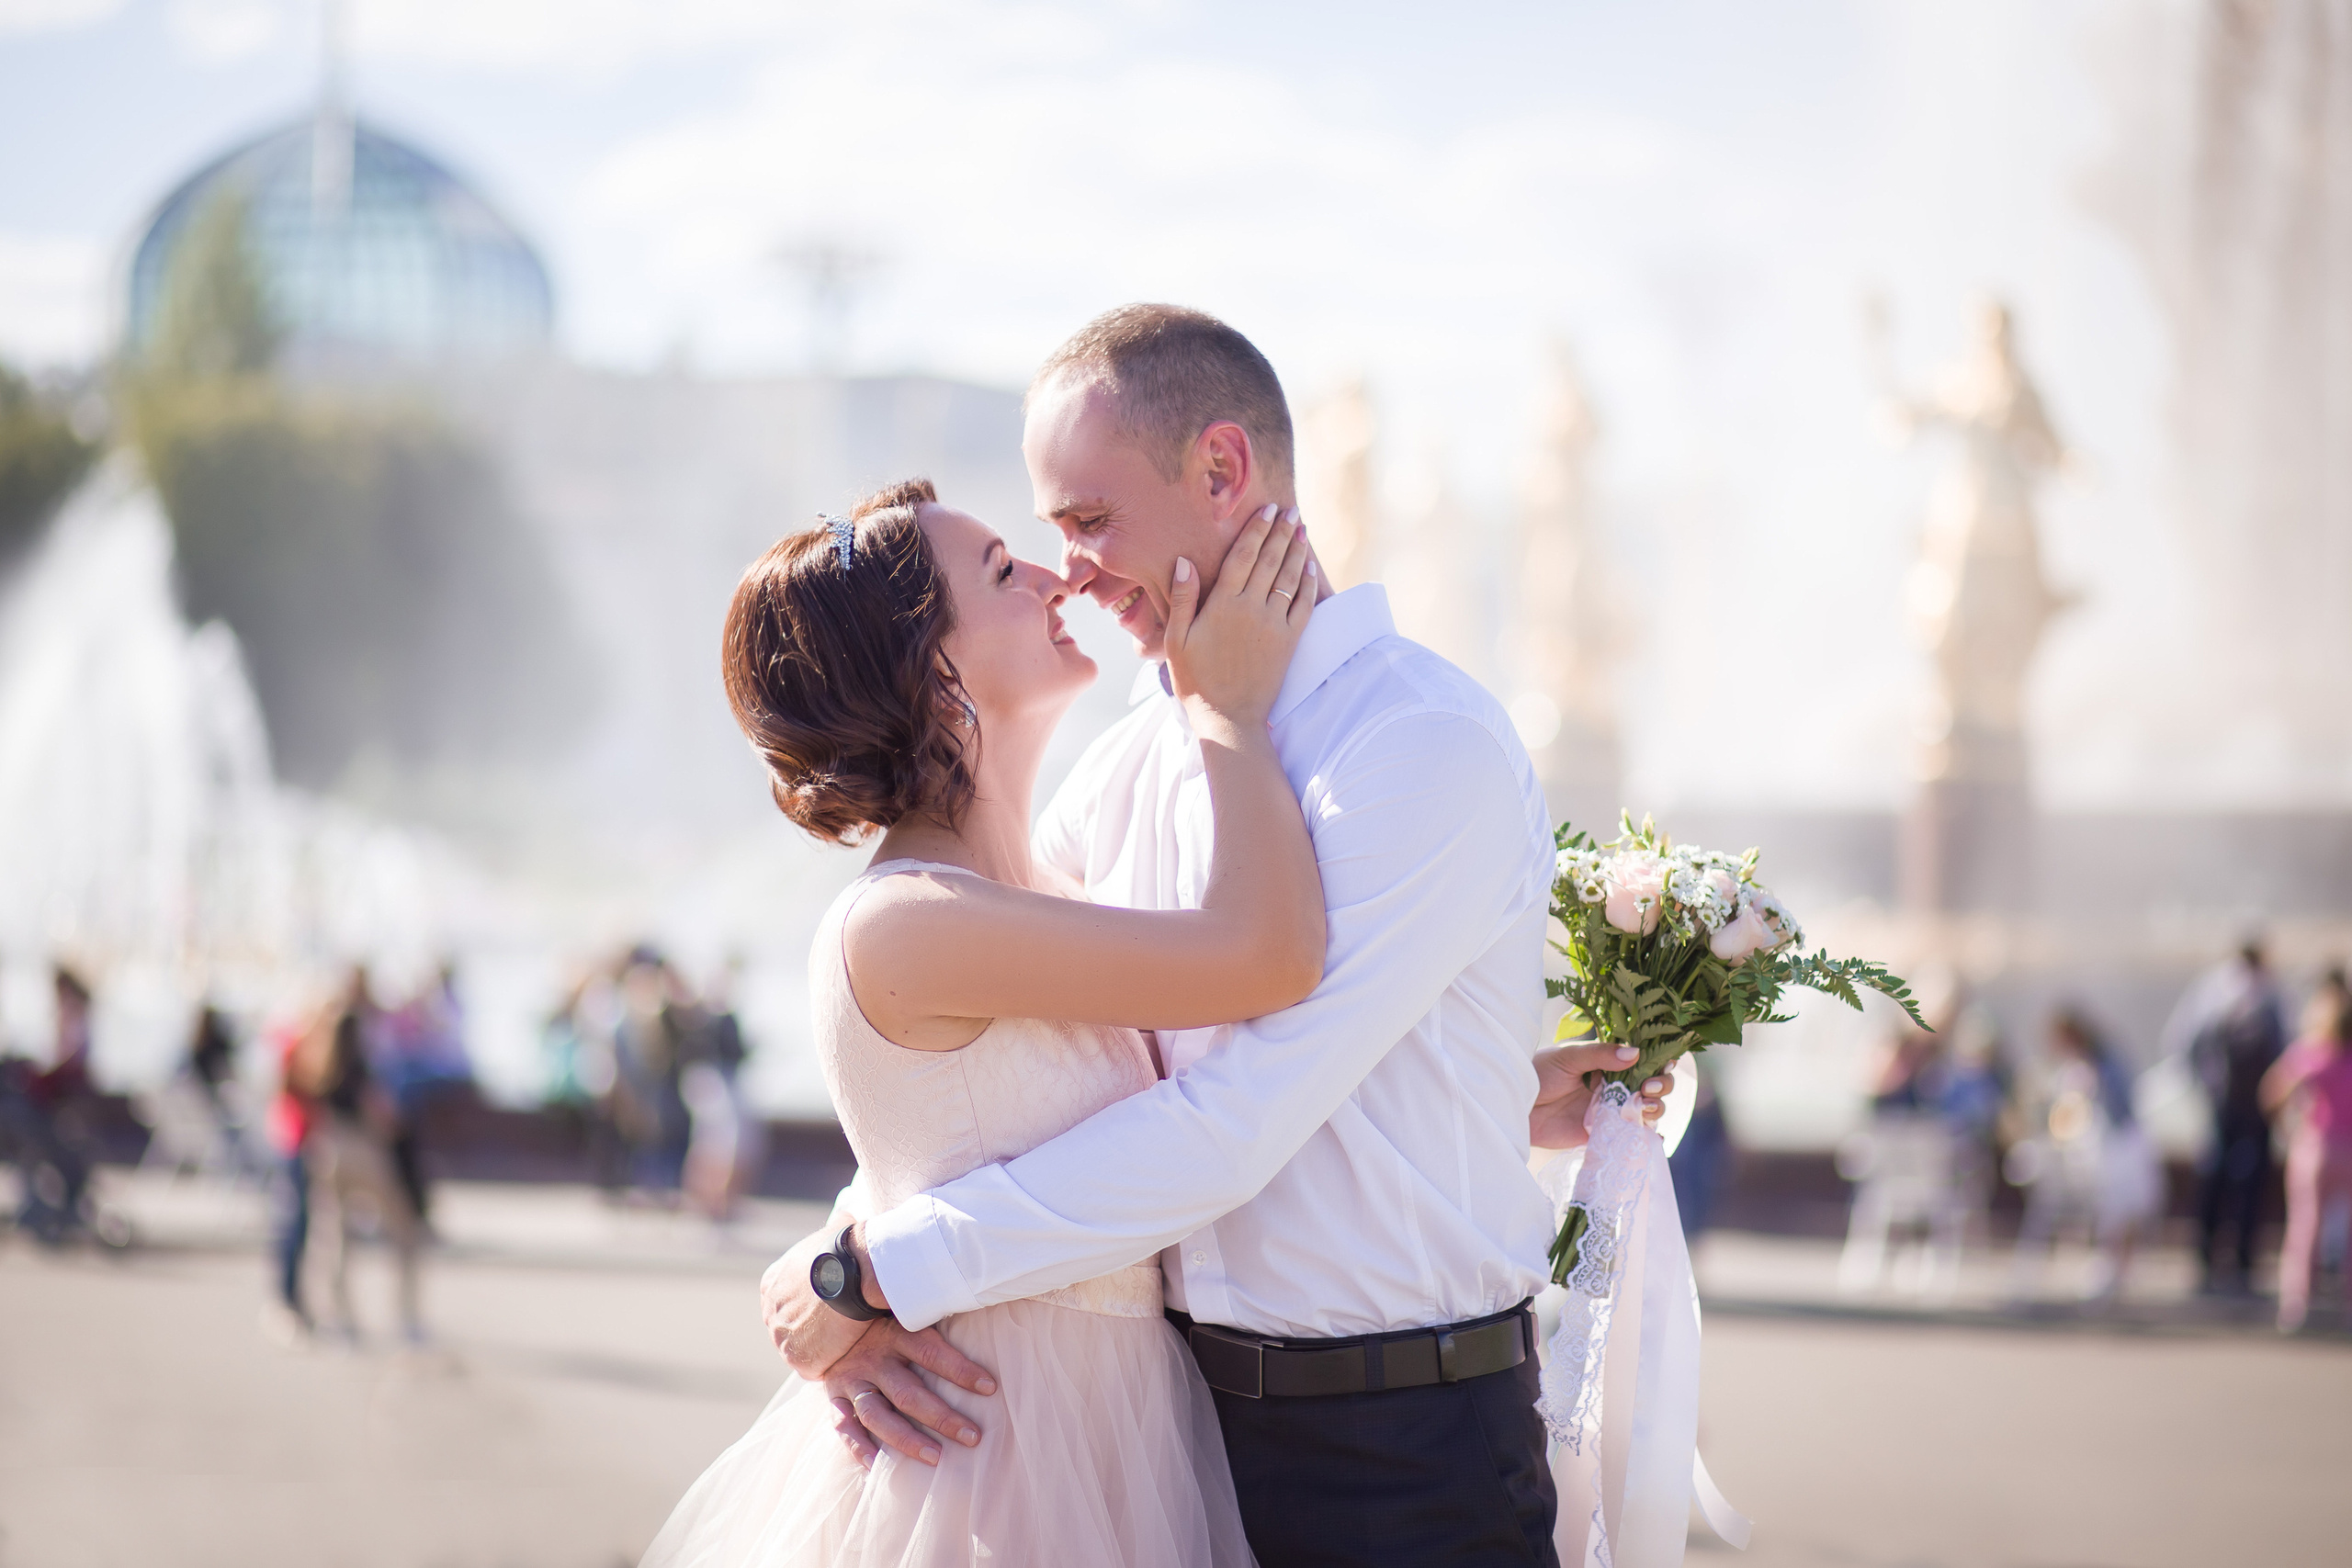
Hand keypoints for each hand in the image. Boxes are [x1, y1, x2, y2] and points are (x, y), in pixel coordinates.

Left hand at [762, 1224, 877, 1378]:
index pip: (786, 1302)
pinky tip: (849, 1352)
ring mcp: (782, 1340)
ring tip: (849, 1340)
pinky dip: (831, 1363)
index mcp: (772, 1284)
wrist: (854, 1272)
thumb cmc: (847, 1249)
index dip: (809, 1306)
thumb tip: (845, 1216)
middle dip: (811, 1329)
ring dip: (821, 1348)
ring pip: (800, 1350)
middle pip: (790, 1328)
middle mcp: (769, 1313)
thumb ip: (833, 1228)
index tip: (831, 1305)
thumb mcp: (834, 1230)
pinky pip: (814, 1368)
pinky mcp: (800, 1360)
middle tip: (842, 1325)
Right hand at [823, 1317, 997, 1469]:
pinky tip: (877, 1466)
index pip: (931, 1353)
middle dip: (942, 1418)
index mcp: (896, 1333)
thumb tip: (968, 1306)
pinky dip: (858, 1448)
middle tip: (972, 1437)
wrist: (828, 1318)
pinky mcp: (834, 1397)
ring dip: (907, 1439)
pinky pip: (844, 1426)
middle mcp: (874, 1358)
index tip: (990, 1388)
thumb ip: (931, 1316)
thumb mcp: (904, 1310)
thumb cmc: (883, 1317)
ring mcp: (852, 1380)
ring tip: (935, 1458)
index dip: (960, 1370)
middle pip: (909, 1393)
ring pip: (878, 1416)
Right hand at [1164, 504, 1313, 733]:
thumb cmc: (1195, 681)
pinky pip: (1303, 604)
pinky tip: (1309, 566)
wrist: (1228, 718)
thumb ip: (1182, 599)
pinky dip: (1308, 582)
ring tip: (1302, 529)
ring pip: (1289, 577)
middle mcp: (1252, 609)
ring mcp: (1274, 624)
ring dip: (1297, 550)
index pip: (1244, 556)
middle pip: (1270, 560)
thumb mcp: (1176, 641)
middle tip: (1291, 510)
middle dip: (1282, 531)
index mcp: (1223, 604)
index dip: (1257, 529)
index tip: (1268, 509)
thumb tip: (1184, 561)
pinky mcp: (1290, 641)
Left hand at [1530, 1043, 1672, 1149]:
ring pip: (1645, 1111)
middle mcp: (1612, 1087)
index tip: (1665, 1064)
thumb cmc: (1537, 1074)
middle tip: (1648, 1088)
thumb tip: (1635, 1053)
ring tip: (1645, 1108)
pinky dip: (1646, 1138)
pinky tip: (1654, 1137)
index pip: (1642, 1061)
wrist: (1514, 1108)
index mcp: (1606, 1063)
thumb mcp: (1567, 1057)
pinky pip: (1629, 1137)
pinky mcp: (1601, 1135)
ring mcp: (1608, 1112)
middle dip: (1660, 1086)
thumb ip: (1599, 1055)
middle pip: (1651, 1086)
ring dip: (1655, 1109)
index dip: (1659, 1063)